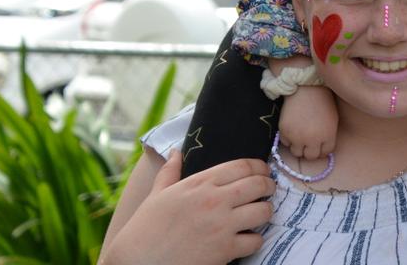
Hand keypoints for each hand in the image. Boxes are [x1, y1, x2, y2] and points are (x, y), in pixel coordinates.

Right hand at [101, 150, 275, 264]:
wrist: (137, 261)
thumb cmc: (146, 228)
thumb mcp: (157, 195)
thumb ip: (170, 172)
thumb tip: (174, 152)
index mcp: (199, 183)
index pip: (242, 166)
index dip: (259, 167)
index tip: (263, 171)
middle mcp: (214, 200)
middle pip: (258, 185)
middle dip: (269, 186)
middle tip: (269, 189)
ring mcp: (222, 225)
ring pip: (263, 211)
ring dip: (265, 212)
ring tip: (260, 213)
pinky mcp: (225, 250)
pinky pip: (256, 241)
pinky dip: (255, 240)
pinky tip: (247, 239)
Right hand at [279, 85, 337, 159]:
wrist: (305, 88)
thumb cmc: (322, 101)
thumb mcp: (332, 120)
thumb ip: (328, 136)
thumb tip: (321, 150)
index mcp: (328, 136)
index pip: (325, 153)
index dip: (322, 149)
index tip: (318, 144)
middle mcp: (313, 140)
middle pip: (310, 157)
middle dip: (310, 150)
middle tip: (308, 142)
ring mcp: (297, 137)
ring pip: (296, 153)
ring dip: (298, 146)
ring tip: (299, 135)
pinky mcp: (285, 131)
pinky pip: (285, 143)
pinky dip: (288, 138)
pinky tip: (292, 128)